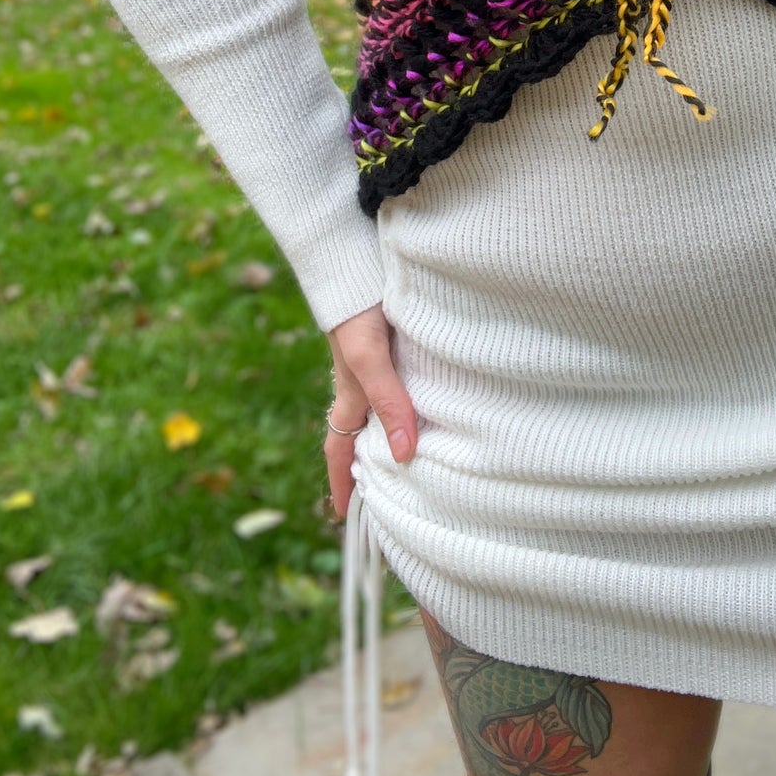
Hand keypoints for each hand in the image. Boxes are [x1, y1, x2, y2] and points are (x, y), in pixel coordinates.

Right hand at [324, 304, 417, 519]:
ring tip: (415, 456)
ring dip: (390, 432)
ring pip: (381, 407)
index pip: (339, 447)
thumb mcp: (369, 359)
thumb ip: (389, 402)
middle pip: (361, 431)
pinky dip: (409, 401)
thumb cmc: (357, 310)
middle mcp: (362, 381)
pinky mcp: (396, 341)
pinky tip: (436, 402)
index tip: (342, 515)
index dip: (340, 480)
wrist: (358, 260)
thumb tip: (403, 456)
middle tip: (384, 493)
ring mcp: (378, 362)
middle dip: (367, 463)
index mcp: (349, 392)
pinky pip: (400, 382)